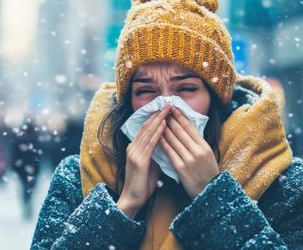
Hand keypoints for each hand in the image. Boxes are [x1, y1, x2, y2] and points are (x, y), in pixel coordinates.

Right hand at [117, 103, 170, 218]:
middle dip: (158, 114)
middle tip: (169, 103)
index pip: (146, 128)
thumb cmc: (143, 185)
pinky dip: (158, 133)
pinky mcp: (139, 160)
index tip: (165, 108)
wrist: (133, 199)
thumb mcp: (151, 166)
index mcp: (135, 148)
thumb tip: (166, 146)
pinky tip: (164, 124)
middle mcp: (133, 148)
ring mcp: (135, 153)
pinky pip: (150, 143)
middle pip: (147, 126)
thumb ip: (156, 155)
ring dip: (160, 119)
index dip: (155, 117)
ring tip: (168, 109)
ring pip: (148, 132)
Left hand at [160, 106, 219, 199]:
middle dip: (169, 119)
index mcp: (204, 146)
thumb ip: (197, 142)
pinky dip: (162, 143)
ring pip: (173, 140)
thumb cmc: (207, 171)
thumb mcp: (207, 154)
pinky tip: (157, 137)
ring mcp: (189, 160)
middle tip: (162, 111)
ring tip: (157, 121)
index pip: (189, 126)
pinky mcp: (180, 168)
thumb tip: (186, 126)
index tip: (172, 108)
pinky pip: (169, 152)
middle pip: (180, 131)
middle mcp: (197, 151)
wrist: (209, 191)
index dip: (179, 116)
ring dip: (163, 129)